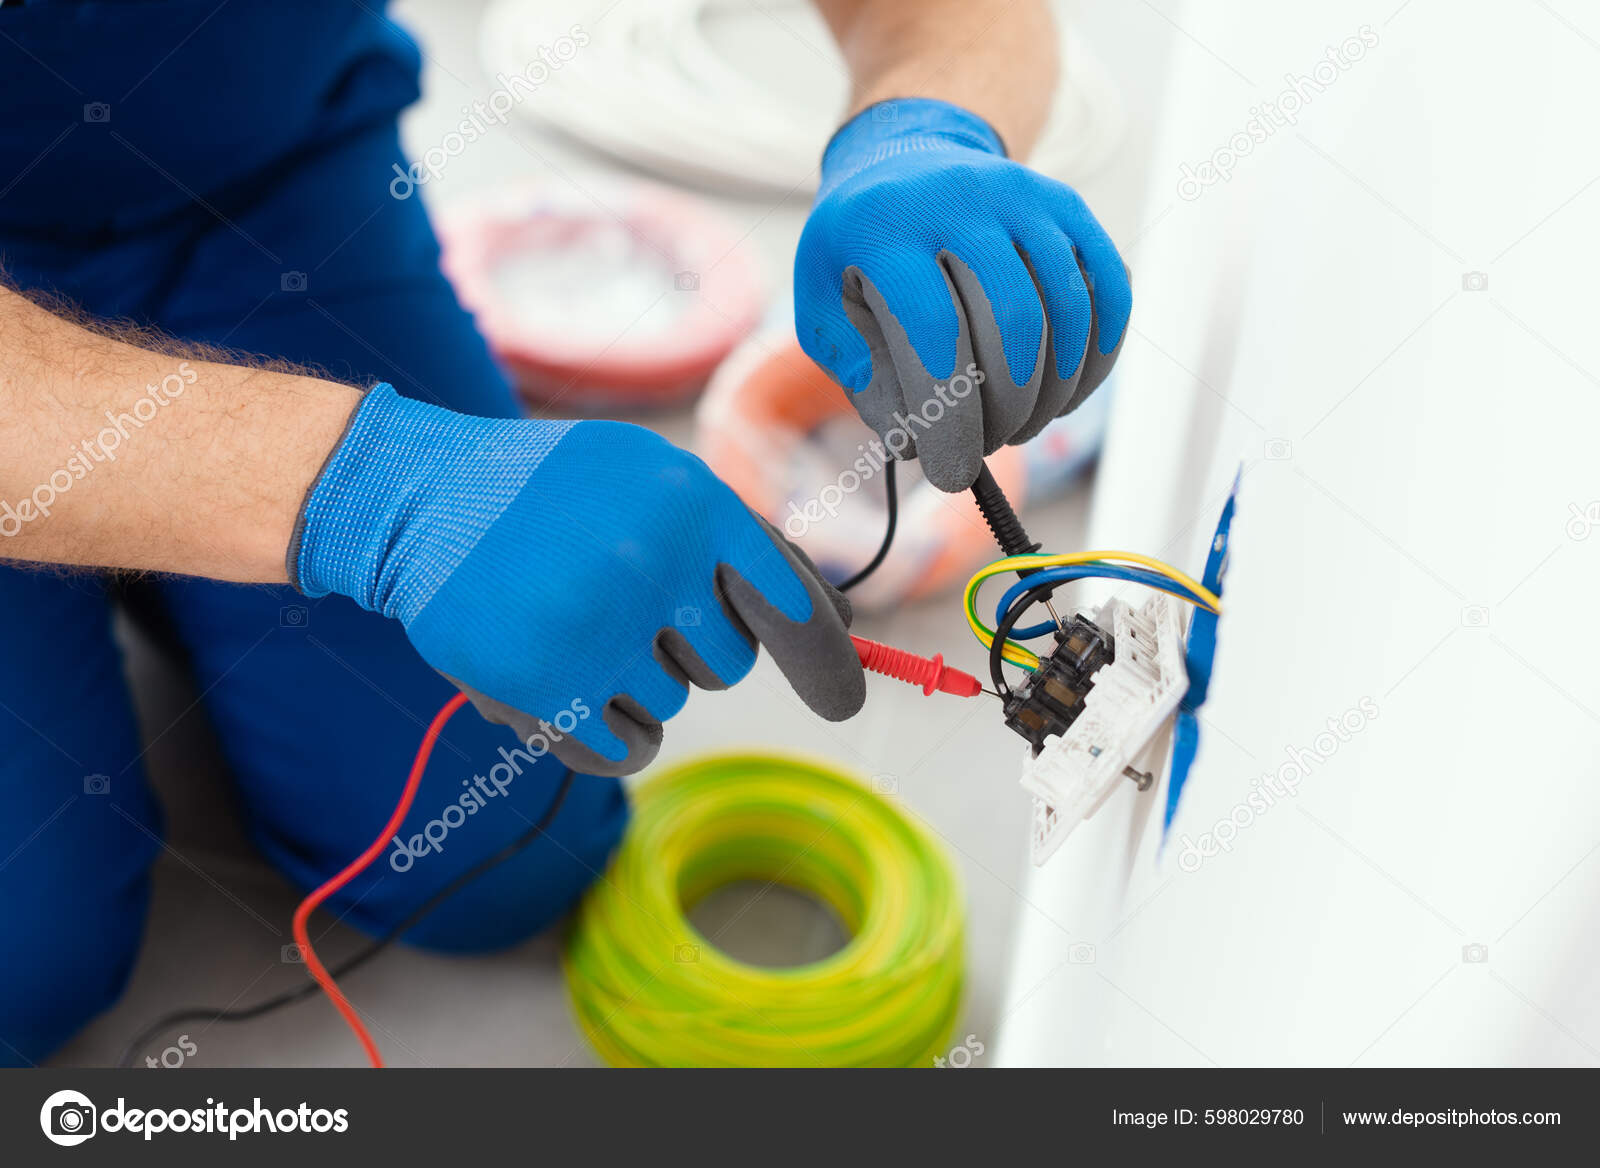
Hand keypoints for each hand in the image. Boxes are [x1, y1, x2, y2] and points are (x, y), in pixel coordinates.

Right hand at [291, 384, 864, 775]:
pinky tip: (565, 681)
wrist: (422, 500)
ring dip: (633, 682)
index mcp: (692, 502)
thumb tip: (840, 625)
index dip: (824, 658)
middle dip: (689, 645)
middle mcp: (652, 563)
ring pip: (672, 706)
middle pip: (729, 663)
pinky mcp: (545, 689)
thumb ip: (742, 542)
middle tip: (621, 600)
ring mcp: (597, 629)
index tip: (845, 702)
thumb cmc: (558, 493)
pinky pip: (626, 751)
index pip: (790, 603)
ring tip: (573, 623)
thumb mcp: (654, 477)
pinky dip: (607, 733)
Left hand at [795, 98, 1131, 491]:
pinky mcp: (1069, 207)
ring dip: (1052, 392)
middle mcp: (961, 197)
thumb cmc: (859, 254)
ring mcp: (1024, 196)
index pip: (934, 332)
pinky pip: (1106, 290)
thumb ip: (859, 375)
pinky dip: (1096, 357)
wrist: (902, 162)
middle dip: (1005, 407)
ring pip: (1068, 310)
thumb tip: (914, 441)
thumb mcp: (826, 306)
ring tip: (1019, 426)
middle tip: (984, 445)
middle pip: (1012, 322)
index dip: (950, 414)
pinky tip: (1065, 395)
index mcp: (885, 224)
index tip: (951, 473)